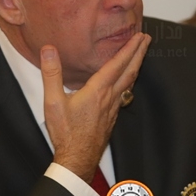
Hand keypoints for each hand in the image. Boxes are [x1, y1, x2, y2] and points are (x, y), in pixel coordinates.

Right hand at [40, 32, 150, 182]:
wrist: (77, 159)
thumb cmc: (65, 133)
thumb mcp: (53, 102)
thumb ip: (52, 74)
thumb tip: (49, 50)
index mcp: (98, 90)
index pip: (117, 64)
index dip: (129, 48)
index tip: (139, 36)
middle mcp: (110, 98)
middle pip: (130, 71)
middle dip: (139, 53)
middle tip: (147, 39)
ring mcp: (113, 108)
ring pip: (129, 83)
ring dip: (136, 66)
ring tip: (140, 55)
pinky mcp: (111, 117)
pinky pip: (125, 94)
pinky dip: (129, 81)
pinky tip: (126, 83)